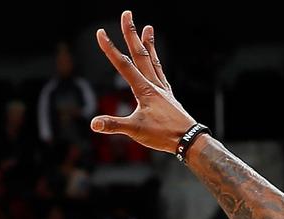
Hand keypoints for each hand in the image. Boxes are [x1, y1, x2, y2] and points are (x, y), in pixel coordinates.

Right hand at [90, 10, 197, 153]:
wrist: (188, 140)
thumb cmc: (163, 135)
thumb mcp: (135, 130)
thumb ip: (114, 125)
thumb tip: (94, 124)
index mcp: (144, 90)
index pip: (123, 65)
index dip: (110, 49)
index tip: (101, 33)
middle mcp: (154, 85)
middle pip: (140, 54)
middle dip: (131, 33)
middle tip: (127, 14)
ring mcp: (162, 89)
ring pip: (153, 60)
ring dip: (148, 43)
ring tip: (148, 27)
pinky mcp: (168, 96)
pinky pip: (160, 73)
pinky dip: (156, 62)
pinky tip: (155, 60)